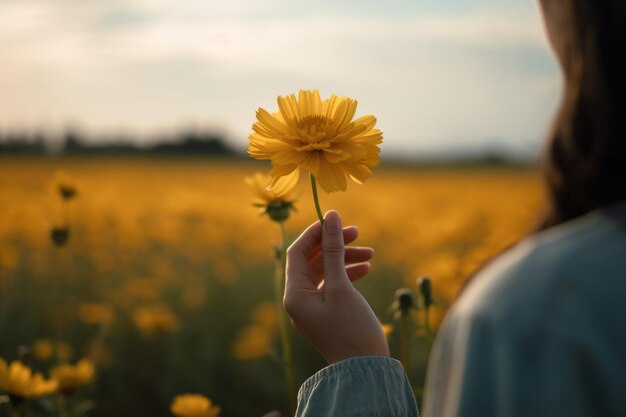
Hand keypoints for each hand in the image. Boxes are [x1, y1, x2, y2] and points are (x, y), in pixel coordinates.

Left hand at [284, 210, 389, 363]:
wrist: (365, 370)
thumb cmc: (351, 329)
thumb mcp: (342, 286)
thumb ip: (334, 250)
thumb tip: (331, 217)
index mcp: (294, 294)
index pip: (297, 252)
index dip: (316, 233)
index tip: (336, 221)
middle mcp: (298, 300)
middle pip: (312, 261)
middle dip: (334, 245)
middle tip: (357, 233)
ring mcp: (312, 308)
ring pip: (325, 272)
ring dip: (345, 259)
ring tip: (370, 253)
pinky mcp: (326, 313)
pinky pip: (333, 286)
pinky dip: (347, 274)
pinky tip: (366, 268)